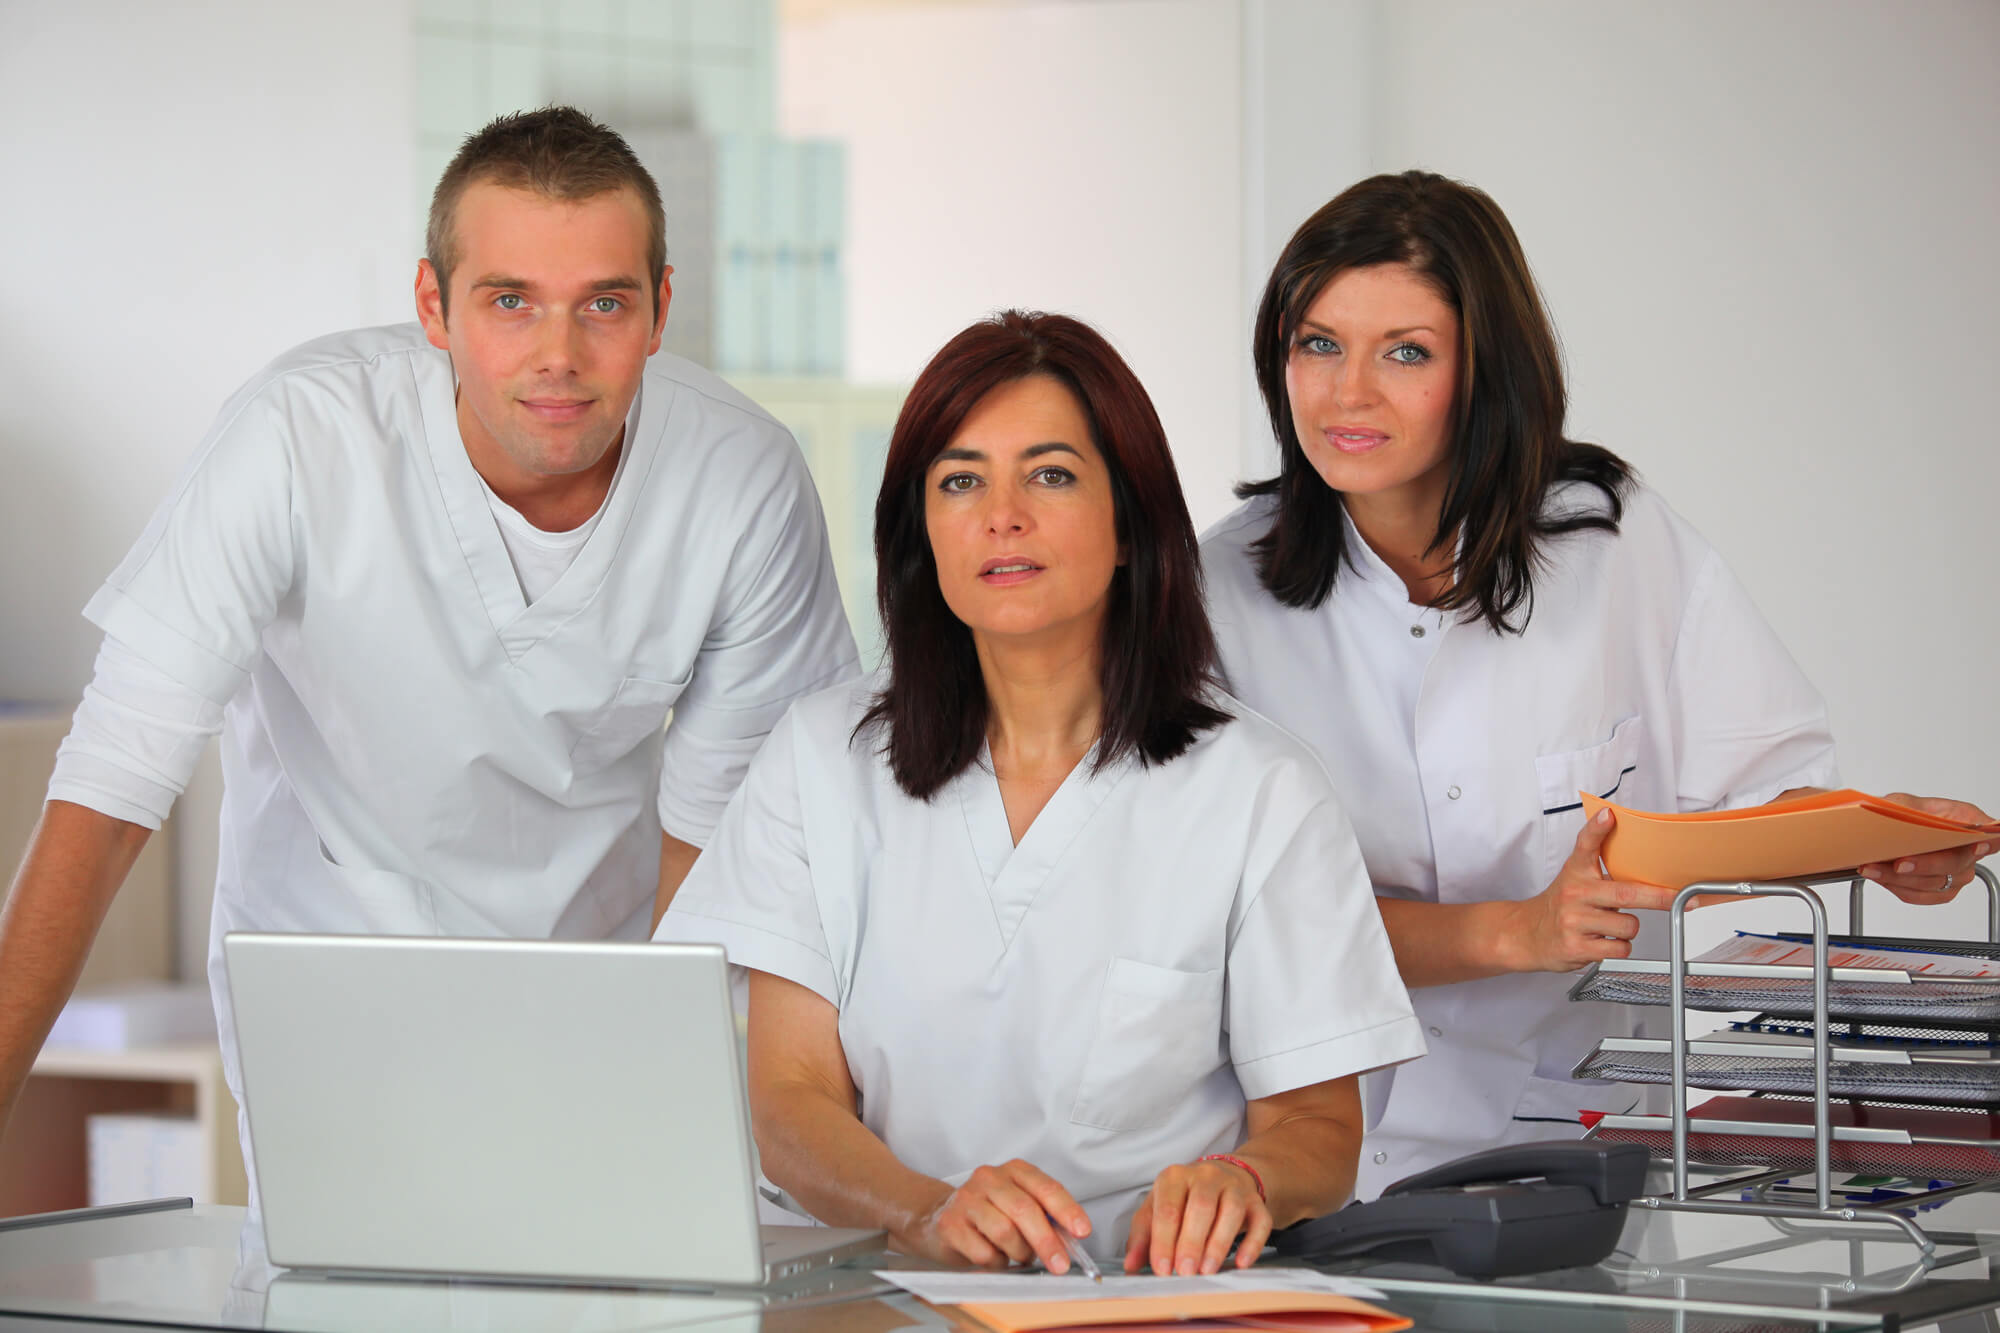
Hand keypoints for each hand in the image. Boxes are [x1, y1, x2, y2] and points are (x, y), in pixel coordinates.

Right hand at [903, 1160, 1090, 1270]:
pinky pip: (983, 1252)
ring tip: (1019, 1256)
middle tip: (1059, 1264)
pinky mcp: (951, 1224)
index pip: (1045, 1187)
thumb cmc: (986, 1213)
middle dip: (1047, 1241)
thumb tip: (1070, 1241)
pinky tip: (994, 1258)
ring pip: (1005, 1232)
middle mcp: (989, 1179)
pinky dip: (996, 1263)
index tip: (1082, 1231)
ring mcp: (967, 1200)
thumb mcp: (1016, 1205)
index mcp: (1013, 1170)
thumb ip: (1043, 1217)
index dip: (1067, 1210)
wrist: (935, 1217)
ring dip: (1019, 1253)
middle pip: (1025, 1210)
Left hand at [1123, 1157, 1270, 1275]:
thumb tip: (1130, 1265)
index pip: (1168, 1208)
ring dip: (1219, 1243)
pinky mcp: (1256, 1201)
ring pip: (1231, 1211)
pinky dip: (1252, 1243)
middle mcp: (1206, 1176)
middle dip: (1191, 1242)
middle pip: (1200, 1207)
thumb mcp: (1157, 1208)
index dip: (1164, 1240)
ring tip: (1207, 1270)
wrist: (1225, 1176)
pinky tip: (1241, 1262)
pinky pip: (1260, 1220)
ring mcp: (1234, 1187)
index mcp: (1175, 1177)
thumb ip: (1143, 1236)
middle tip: (1184, 1272)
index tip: (1162, 1268)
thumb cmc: (1185, 1198)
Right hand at [1500, 808, 1677, 971]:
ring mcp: (1575, 921)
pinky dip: (1619, 947)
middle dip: (1660, 897)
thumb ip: (1597, 854)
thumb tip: (1619, 827)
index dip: (1598, 829)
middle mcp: (1575, 894)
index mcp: (1577, 872)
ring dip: (1628, 929)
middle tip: (1681, 898)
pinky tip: (1602, 941)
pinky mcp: (1577, 947)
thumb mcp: (1576, 874)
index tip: (1609, 816)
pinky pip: (1619, 949)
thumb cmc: (1561, 903)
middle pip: (1626, 893)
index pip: (1586, 845)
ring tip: (1611, 926)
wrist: (1527, 934)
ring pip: (1628, 926)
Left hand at [1857, 794, 1995, 904]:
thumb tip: (1901, 813)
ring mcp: (1957, 873)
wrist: (1885, 832)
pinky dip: (1895, 886)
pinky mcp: (1940, 891)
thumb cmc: (1903, 814)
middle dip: (1926, 865)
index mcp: (1968, 823)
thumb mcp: (1903, 802)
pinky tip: (1878, 875)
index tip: (1978, 843)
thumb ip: (1909, 807)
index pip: (1993, 835)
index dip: (1989, 842)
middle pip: (1957, 864)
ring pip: (1935, 883)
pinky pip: (1920, 896)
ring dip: (1900, 878)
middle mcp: (1969, 852)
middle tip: (1899, 862)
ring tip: (1872, 868)